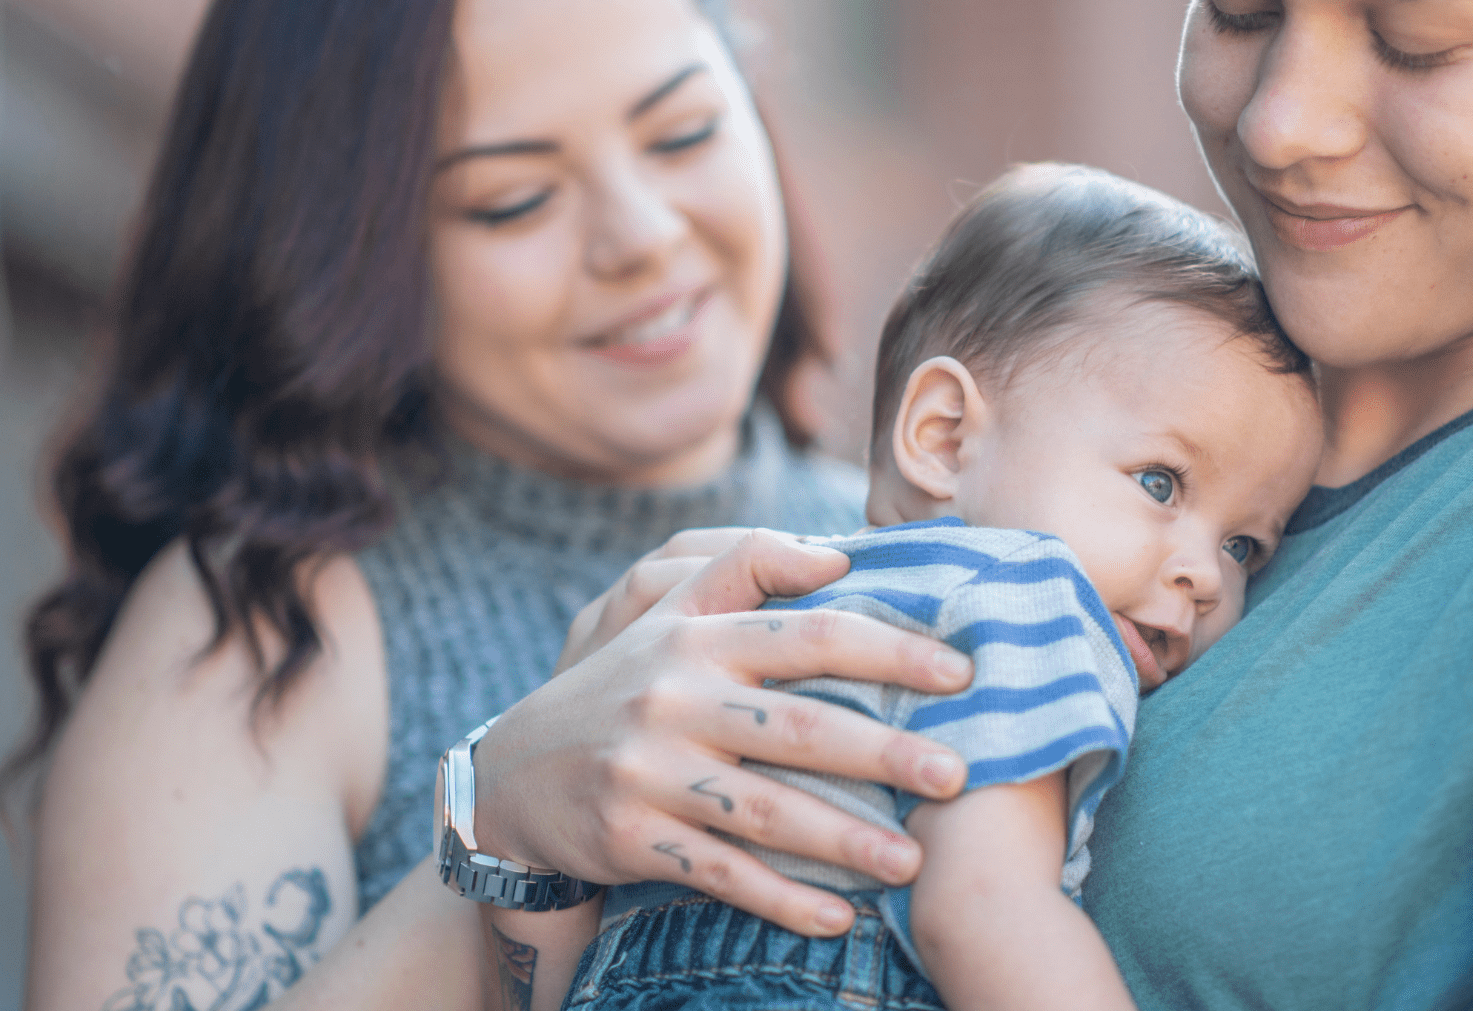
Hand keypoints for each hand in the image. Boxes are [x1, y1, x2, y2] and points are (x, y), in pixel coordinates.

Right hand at [476, 531, 973, 937]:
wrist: (513, 775)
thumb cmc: (622, 686)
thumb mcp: (664, 611)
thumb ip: (744, 568)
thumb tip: (838, 553)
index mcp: (694, 637)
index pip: (807, 635)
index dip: (889, 651)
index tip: (959, 674)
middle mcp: (672, 698)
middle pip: (798, 727)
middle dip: (884, 754)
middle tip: (958, 775)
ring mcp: (648, 771)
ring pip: (764, 810)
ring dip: (845, 840)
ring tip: (912, 862)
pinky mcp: (630, 836)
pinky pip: (719, 874)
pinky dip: (780, 900)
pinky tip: (836, 917)